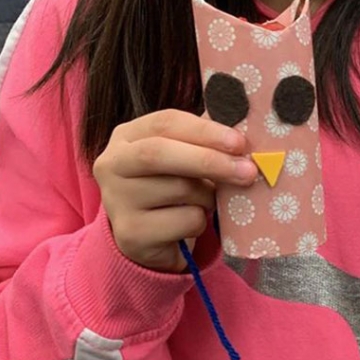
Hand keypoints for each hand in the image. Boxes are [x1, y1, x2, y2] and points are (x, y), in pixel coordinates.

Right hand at [93, 109, 256, 272]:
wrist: (148, 237)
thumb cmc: (172, 184)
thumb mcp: (183, 155)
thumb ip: (204, 140)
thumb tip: (245, 129)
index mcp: (126, 136)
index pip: (165, 122)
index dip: (205, 130)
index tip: (239, 142)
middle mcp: (112, 164)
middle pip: (159, 153)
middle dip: (209, 160)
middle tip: (247, 170)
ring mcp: (116, 201)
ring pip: (178, 189)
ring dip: (208, 195)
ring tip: (207, 199)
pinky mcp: (131, 234)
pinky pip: (184, 221)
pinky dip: (200, 220)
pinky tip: (191, 222)